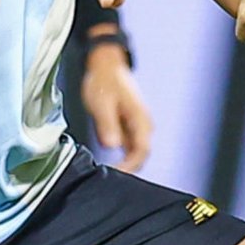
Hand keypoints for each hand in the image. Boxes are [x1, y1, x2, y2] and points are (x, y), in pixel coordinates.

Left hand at [81, 40, 153, 172]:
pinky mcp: (128, 127)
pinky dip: (121, 157)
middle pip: (141, 155)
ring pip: (136, 153)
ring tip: (108, 174)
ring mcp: (136, 127)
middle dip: (128, 169)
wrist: (106, 66)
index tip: (115, 174)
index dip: (130, 166)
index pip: (142, 151)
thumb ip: (107, 124)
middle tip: (109, 179)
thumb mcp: (102, 103)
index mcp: (140, 119)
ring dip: (125, 165)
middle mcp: (143, 125)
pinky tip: (108, 163)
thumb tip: (111, 145)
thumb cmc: (104, 81)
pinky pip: (129, 148)